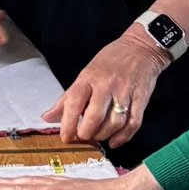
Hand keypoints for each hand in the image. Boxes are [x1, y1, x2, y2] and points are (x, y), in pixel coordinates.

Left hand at [45, 24, 167, 146]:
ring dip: (104, 136)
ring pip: (114, 122)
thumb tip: (47, 117)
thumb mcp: (85, 74)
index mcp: (88, 78)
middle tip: (83, 138)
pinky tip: (114, 141)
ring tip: (97, 137)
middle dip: (86, 133)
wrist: (140, 48)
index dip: (68, 124)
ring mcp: (125, 92)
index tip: (66, 137)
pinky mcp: (141, 99)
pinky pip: (133, 123)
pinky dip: (123, 137)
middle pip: (95, 117)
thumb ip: (67, 98)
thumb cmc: (110, 61)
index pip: (74, 103)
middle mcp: (106, 85)